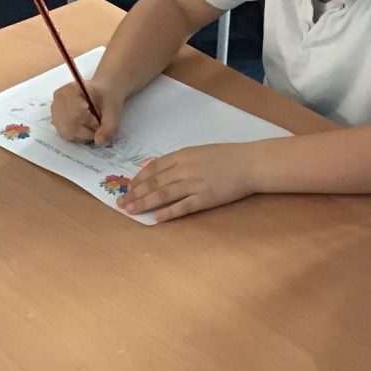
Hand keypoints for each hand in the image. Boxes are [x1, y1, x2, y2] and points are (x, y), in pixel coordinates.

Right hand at [51, 77, 126, 144]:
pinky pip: (65, 133)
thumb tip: (99, 141)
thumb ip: (110, 126)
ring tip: (91, 123)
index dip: (91, 124)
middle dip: (88, 131)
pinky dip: (78, 134)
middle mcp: (59, 98)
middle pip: (70, 125)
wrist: (101, 92)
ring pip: (67, 132)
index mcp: (72, 89)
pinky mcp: (55, 117)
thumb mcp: (114, 110)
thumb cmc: (106, 97)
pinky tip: (84, 125)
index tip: (100, 120)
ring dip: (83, 134)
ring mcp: (55, 108)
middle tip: (97, 123)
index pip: (77, 115)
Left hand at [115, 143, 258, 221]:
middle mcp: (185, 169)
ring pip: (163, 194)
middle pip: (154, 183)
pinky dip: (168, 213)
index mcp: (183, 156)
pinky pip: (183, 207)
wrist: (250, 163)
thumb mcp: (200, 151)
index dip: (138, 179)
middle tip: (120, 203)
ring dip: (144, 203)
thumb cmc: (228, 156)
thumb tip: (159, 167)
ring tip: (130, 211)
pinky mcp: (206, 198)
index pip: (154, 168)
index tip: (127, 187)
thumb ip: (180, 159)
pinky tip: (156, 219)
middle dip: (134, 193)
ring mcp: (195, 184)